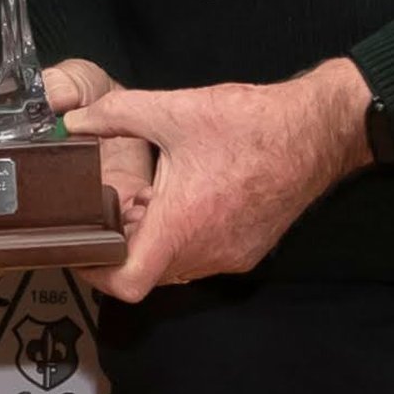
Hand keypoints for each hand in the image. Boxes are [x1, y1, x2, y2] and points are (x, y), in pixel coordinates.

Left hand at [63, 61, 370, 301]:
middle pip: (147, 271)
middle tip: (114, 207)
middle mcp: (206, 253)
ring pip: (174, 264)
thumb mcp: (174, 109)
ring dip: (155, 238)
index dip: (96, 273)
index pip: (127, 283)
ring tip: (150, 196)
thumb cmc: (251, 124)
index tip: (85, 246)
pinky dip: (183, 235)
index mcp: (182, 226)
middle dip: (124, 243)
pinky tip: (185, 196)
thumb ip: (115, 114)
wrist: (318, 131)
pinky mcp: (247, 250)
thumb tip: (75, 121)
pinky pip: (201, 256)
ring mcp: (229, 256)